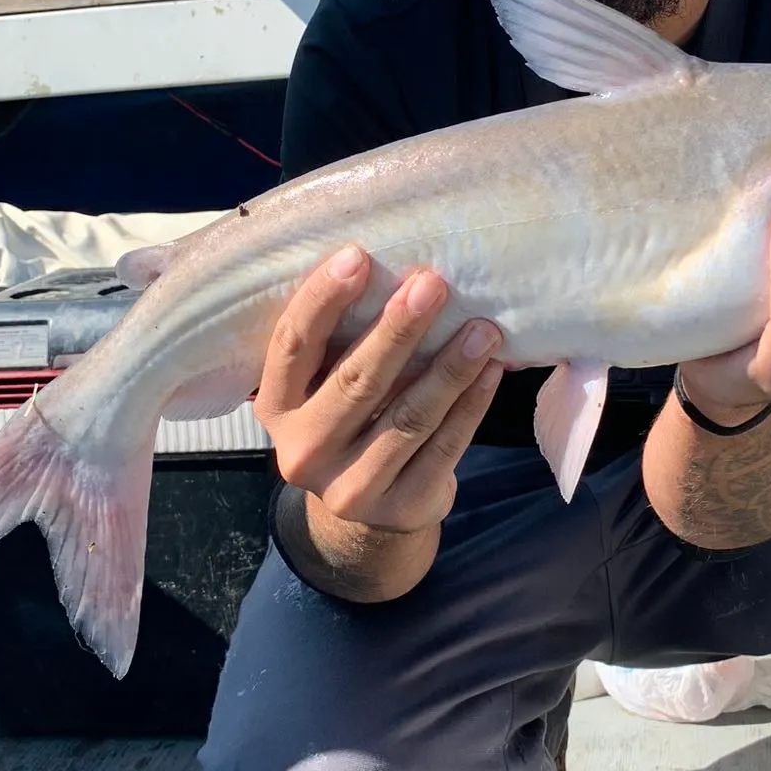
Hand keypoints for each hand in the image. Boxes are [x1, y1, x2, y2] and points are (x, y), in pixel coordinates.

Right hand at [254, 246, 503, 533]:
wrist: (366, 513)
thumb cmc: (350, 416)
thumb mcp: (325, 383)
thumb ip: (344, 339)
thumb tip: (400, 268)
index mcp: (277, 407)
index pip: (292, 345)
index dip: (323, 300)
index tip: (357, 256)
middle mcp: (303, 451)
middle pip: (356, 382)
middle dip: (397, 330)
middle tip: (432, 284)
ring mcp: (351, 488)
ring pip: (408, 417)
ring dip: (450, 368)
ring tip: (483, 329)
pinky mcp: (402, 507)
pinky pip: (444, 447)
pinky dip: (472, 405)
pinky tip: (492, 370)